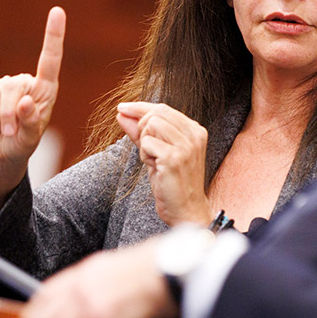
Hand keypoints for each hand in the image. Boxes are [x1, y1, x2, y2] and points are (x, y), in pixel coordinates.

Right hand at [0, 7, 63, 213]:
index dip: (53, 35)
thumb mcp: (31, 139)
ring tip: (4, 128)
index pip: (50, 59)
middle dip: (11, 112)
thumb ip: (30, 122)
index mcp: (45, 89)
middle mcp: (25, 83)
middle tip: (13, 131)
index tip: (56, 11)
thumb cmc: (22, 144)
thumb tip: (25, 102)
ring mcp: (3, 85)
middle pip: (15, 85)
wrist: (1, 153)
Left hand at [117, 102, 212, 225]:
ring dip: (144, 142)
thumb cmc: (172, 182)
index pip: (163, 108)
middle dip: (142, 127)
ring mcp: (186, 146)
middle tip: (146, 149)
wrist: (186, 210)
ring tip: (153, 159)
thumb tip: (121, 113)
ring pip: (151, 124)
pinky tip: (154, 167)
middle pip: (156, 112)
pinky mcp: (174, 158)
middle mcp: (194, 134)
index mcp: (194, 130)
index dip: (140, 107)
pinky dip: (144, 155)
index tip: (122, 107)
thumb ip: (140, 132)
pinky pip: (146, 143)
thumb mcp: (156, 152)